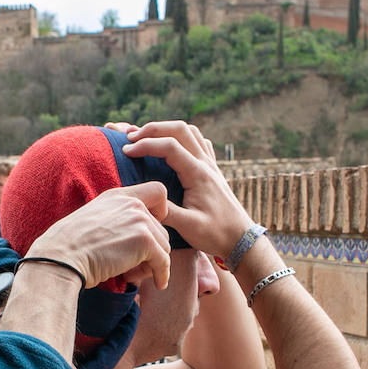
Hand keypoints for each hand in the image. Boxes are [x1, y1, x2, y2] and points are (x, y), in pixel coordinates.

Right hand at [26, 182, 171, 289]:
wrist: (61, 258)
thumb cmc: (70, 247)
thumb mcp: (93, 220)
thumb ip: (115, 219)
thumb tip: (134, 239)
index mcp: (118, 196)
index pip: (158, 191)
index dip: (161, 211)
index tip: (149, 230)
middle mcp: (132, 203)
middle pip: (161, 229)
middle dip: (151, 250)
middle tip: (132, 267)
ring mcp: (140, 220)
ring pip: (164, 246)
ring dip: (152, 264)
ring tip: (131, 274)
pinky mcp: (144, 241)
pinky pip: (164, 262)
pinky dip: (162, 275)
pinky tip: (158, 283)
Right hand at [117, 120, 251, 258]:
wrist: (241, 239)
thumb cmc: (216, 234)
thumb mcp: (188, 227)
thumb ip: (165, 211)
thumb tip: (144, 199)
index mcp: (198, 174)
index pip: (169, 146)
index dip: (145, 145)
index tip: (126, 150)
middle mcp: (206, 164)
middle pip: (180, 129)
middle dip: (153, 129)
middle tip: (132, 137)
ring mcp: (211, 165)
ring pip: (190, 131)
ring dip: (167, 129)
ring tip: (147, 137)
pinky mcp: (212, 170)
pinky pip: (198, 141)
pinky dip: (182, 137)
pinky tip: (171, 146)